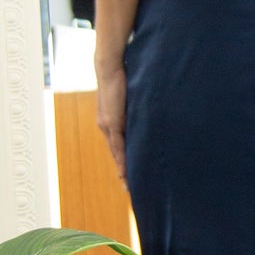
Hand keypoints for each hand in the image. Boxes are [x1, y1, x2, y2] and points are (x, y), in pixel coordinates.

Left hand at [95, 60, 127, 185]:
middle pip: (115, 153)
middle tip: (129, 187)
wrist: (110, 67)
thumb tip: (149, 114)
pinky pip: (118, 146)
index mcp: (110, 121)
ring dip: (122, 169)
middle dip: (123, 170)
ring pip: (116, 153)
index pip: (117, 145)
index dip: (123, 159)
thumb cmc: (122, 78)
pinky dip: (122, 159)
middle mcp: (106, 126)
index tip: (128, 174)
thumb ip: (135, 109)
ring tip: (128, 184)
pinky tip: (125, 171)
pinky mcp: (111, 123)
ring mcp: (107, 125)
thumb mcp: (131, 98)